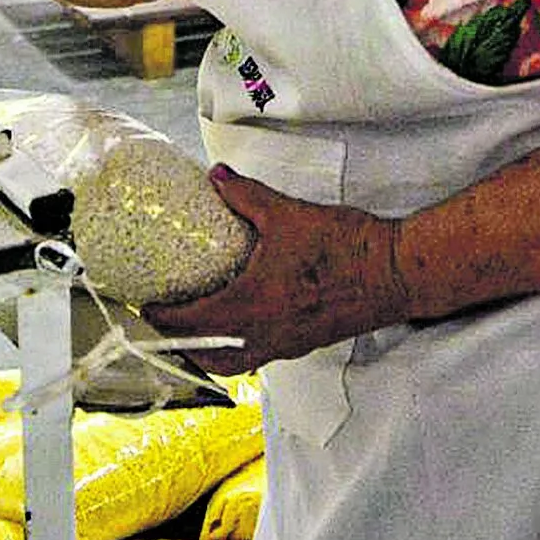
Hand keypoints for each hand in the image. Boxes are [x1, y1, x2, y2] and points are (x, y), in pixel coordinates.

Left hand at [143, 166, 409, 373]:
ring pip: (231, 362)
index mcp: (250, 306)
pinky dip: (236, 351)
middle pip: (203, 353)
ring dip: (205, 352)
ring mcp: (284, 345)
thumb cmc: (345, 247)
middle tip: (161, 318)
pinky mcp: (303, 344)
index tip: (144, 303)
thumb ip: (246, 195)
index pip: (190, 322)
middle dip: (176, 340)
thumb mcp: (287, 213)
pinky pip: (257, 357)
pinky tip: (238, 328)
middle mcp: (263, 335)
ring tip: (192, 331)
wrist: (394, 273)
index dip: (160, 316)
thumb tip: (217, 177)